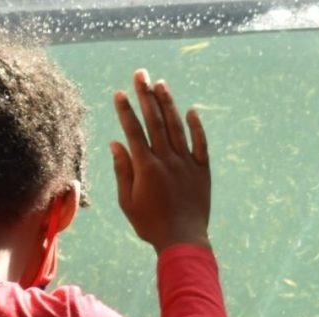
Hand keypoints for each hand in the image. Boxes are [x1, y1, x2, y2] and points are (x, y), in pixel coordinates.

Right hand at [111, 69, 210, 252]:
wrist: (183, 240)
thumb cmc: (151, 224)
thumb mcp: (128, 201)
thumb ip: (123, 170)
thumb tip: (116, 143)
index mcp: (146, 167)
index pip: (134, 131)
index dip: (126, 110)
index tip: (119, 93)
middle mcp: (167, 160)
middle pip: (155, 121)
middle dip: (146, 96)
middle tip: (140, 75)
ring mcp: (187, 164)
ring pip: (176, 127)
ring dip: (168, 104)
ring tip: (161, 84)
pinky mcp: (202, 171)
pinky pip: (201, 144)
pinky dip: (196, 127)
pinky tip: (191, 111)